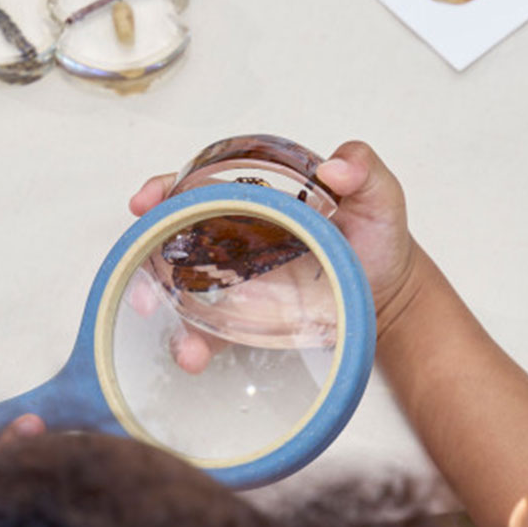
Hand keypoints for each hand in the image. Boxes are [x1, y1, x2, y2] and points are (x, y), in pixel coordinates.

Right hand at [130, 141, 417, 344]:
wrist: (388, 295)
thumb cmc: (377, 237)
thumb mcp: (380, 195)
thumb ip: (364, 171)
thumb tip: (336, 169)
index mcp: (256, 196)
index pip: (199, 184)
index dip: (165, 188)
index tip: (147, 200)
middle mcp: (234, 233)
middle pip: (174, 233)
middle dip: (145, 250)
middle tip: (139, 271)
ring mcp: (234, 277)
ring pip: (181, 285)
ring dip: (162, 308)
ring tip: (175, 334)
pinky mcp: (243, 316)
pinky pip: (208, 328)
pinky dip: (194, 343)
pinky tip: (193, 357)